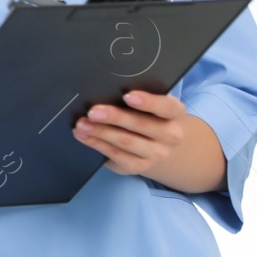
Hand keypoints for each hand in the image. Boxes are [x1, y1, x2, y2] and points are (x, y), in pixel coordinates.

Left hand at [73, 90, 217, 189]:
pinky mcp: (138, 166)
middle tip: (93, 111)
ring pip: (126, 141)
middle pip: (142, 125)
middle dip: (115, 117)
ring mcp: (155, 153)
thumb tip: (103, 90)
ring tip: (82, 124)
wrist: (160, 147)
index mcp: (174, 114)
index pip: (167, 107)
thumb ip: (135, 98)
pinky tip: (83, 136)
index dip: (149, 102)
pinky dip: (96, 144)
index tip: (128, 96)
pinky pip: (116, 155)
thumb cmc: (148, 116)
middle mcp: (170, 135)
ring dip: (101, 132)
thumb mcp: (149, 106)